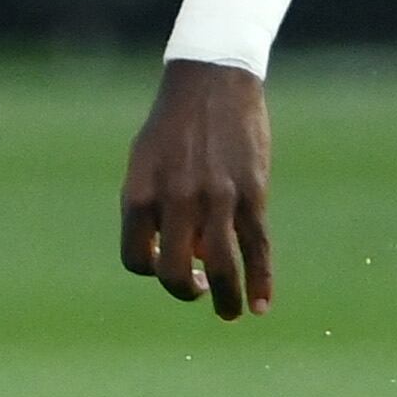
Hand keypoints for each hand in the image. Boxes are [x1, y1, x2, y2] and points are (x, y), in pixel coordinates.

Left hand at [120, 60, 272, 318]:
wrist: (211, 81)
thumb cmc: (173, 126)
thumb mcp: (145, 162)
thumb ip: (155, 207)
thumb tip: (182, 253)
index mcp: (139, 194)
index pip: (135, 258)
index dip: (149, 269)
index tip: (166, 264)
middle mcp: (174, 200)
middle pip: (173, 272)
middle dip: (184, 291)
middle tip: (199, 292)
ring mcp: (215, 199)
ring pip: (220, 266)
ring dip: (227, 299)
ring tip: (231, 314)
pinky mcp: (252, 194)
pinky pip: (256, 248)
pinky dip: (259, 281)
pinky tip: (260, 305)